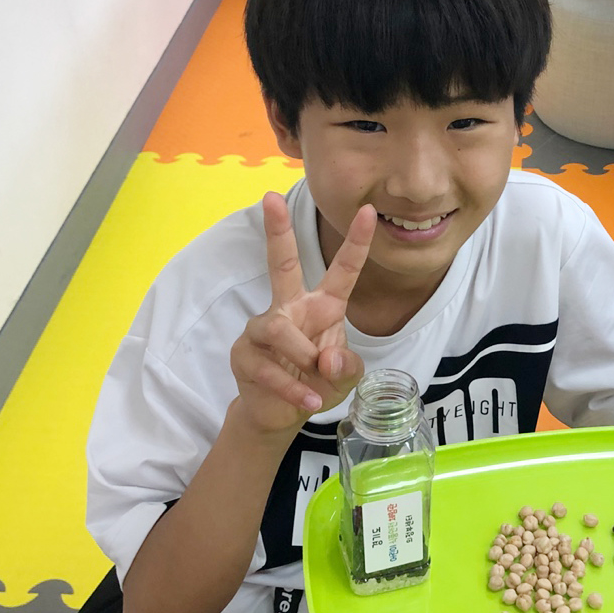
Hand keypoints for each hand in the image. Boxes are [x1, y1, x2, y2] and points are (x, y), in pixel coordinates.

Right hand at [228, 192, 374, 434]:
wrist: (281, 415)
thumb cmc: (317, 383)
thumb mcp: (346, 377)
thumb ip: (347, 366)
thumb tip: (327, 358)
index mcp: (322, 306)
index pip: (343, 270)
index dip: (357, 242)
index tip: (369, 211)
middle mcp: (290, 308)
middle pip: (281, 264)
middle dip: (277, 231)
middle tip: (271, 197)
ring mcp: (263, 328)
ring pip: (281, 330)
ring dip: (303, 358)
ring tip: (314, 379)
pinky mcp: (244, 353)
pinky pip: (270, 367)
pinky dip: (294, 389)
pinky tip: (308, 402)